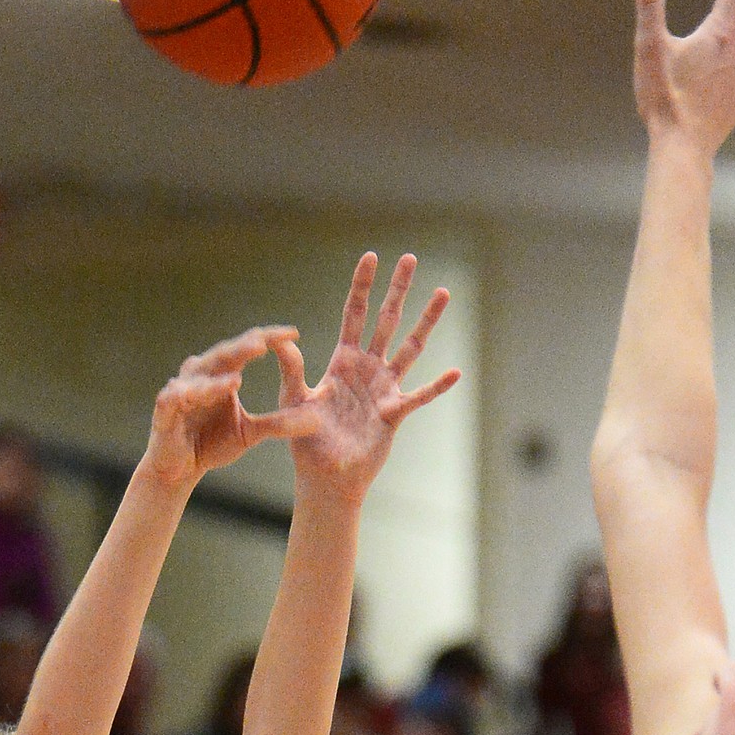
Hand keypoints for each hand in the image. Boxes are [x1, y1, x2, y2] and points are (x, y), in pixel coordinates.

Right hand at [142, 326, 319, 491]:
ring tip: (238, 378)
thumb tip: (316, 420)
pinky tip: (196, 394)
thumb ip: (277, 424)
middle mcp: (201, 375)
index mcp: (223, 374)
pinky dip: (188, 395)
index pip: (247, 348)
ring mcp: (181, 390)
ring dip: (217, 377)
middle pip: (224, 354)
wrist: (180, 469)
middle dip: (243, 347)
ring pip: (200, 376)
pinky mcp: (164, 410)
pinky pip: (175, 399)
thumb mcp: (250, 433)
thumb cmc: (212, 443)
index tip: (295, 333)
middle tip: (264, 342)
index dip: (269, 339)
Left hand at [273, 252, 460, 504]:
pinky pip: (419, 396)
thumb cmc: (306, 441)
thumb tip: (278, 339)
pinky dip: (437, 386)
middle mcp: (367, 369)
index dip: (362, 286)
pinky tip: (456, 372)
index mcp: (342, 361)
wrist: (325, 477)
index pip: (354, 314)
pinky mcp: (394, 414)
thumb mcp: (293, 400)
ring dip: (426, 321)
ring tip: (443, 293)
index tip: (372, 256)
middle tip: (411, 258)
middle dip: (398, 289)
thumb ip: (291, 369)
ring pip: (410, 347)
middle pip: (386, 320)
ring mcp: (383, 389)